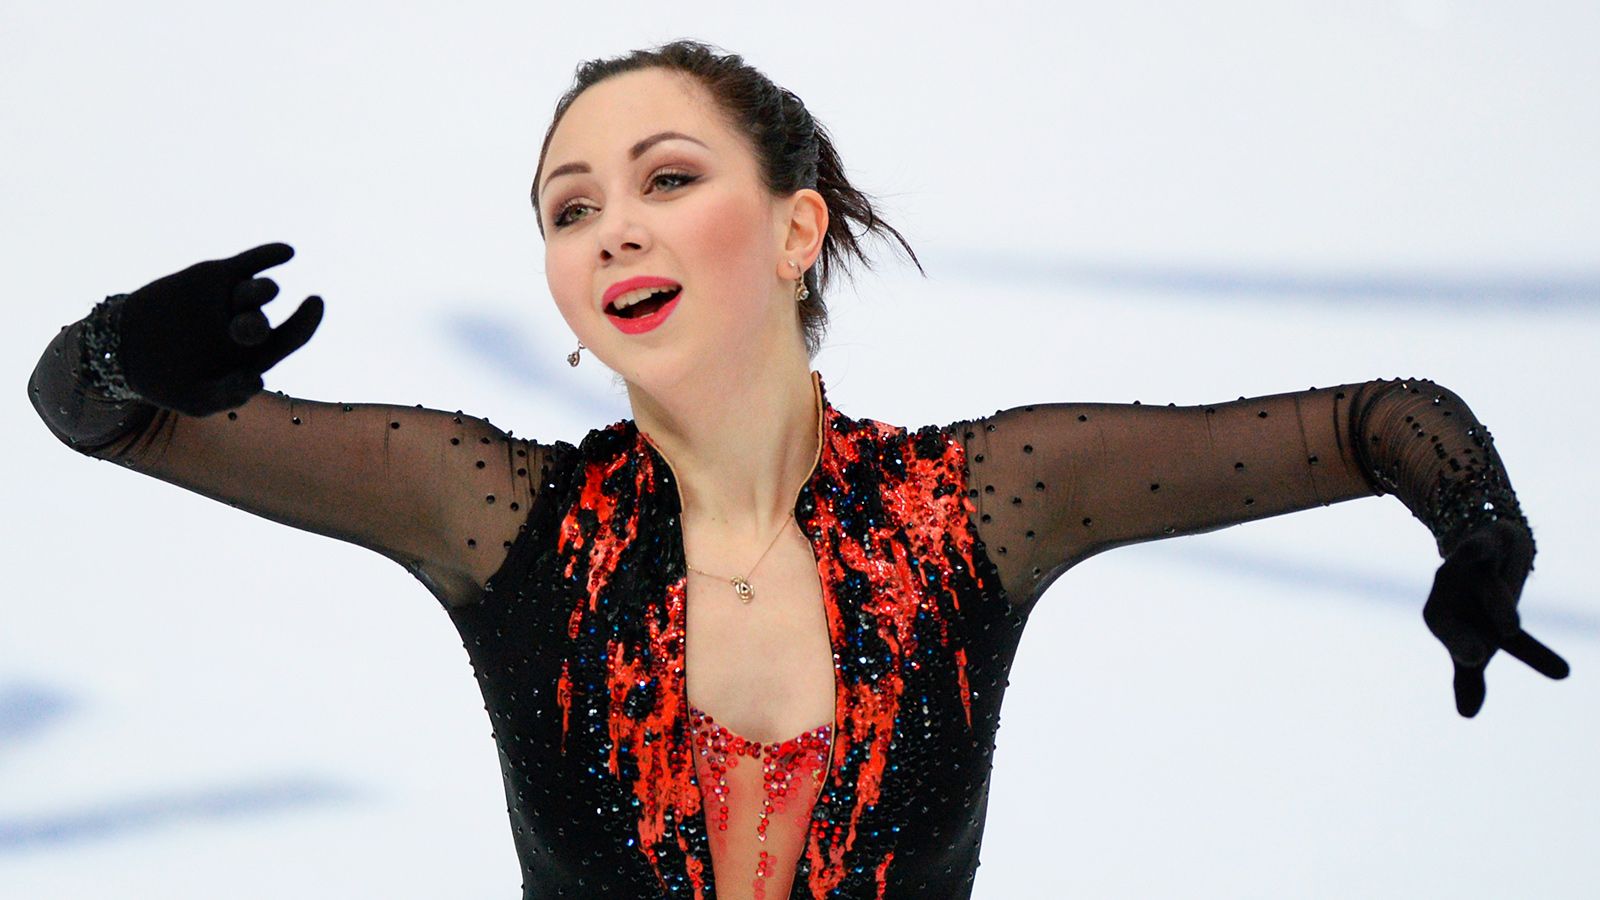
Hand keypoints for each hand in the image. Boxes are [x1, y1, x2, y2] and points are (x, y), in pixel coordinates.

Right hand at [118, 242, 322, 415]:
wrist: (124, 348)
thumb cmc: (169, 381)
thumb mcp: (196, 400)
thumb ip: (227, 396)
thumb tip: (256, 380)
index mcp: (253, 355)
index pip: (290, 338)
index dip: (306, 324)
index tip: (315, 304)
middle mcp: (248, 326)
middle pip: (265, 320)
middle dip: (257, 323)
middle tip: (240, 330)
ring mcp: (232, 300)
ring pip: (259, 290)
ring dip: (262, 291)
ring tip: (262, 292)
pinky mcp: (213, 277)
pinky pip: (248, 263)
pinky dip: (268, 256)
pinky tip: (288, 252)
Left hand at [1423, 519, 1568, 716]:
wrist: (1481, 550)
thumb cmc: (1474, 604)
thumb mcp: (1476, 637)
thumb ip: (1469, 674)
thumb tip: (1467, 716)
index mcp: (1441, 618)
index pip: (1451, 640)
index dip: (1460, 649)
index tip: (1475, 662)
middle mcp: (1446, 593)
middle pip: (1449, 619)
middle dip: (1459, 640)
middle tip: (1477, 659)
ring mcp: (1462, 568)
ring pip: (1479, 587)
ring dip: (1495, 605)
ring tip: (1512, 629)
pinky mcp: (1483, 543)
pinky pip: (1479, 544)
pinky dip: (1476, 547)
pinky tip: (1475, 550)